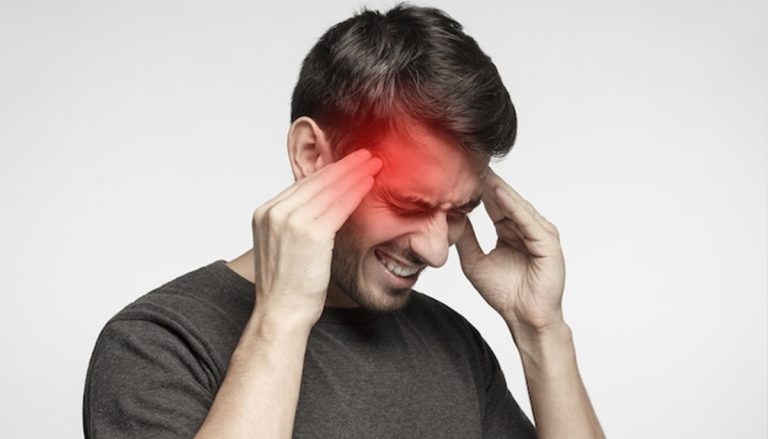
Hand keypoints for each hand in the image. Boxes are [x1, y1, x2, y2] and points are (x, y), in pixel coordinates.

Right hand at [250, 148, 381, 325]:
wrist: (280, 312)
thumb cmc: (287, 286)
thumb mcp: (284, 246)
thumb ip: (297, 223)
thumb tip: (323, 207)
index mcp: (265, 212)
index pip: (302, 184)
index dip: (328, 172)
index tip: (347, 164)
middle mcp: (274, 212)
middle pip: (316, 181)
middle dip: (344, 166)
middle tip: (365, 155)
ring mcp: (291, 221)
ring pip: (330, 190)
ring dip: (355, 174)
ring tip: (373, 164)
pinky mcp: (310, 233)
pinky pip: (339, 206)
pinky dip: (356, 192)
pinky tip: (370, 184)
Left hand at [456, 168, 565, 331]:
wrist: (524, 318)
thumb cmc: (504, 294)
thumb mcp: (474, 261)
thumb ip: (466, 238)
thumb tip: (449, 218)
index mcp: (511, 230)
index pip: (493, 204)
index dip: (478, 190)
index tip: (460, 173)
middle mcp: (526, 228)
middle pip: (505, 200)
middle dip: (488, 182)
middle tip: (470, 162)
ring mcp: (539, 234)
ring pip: (516, 206)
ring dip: (499, 189)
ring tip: (481, 171)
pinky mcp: (547, 243)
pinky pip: (527, 220)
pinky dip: (513, 206)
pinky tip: (498, 193)